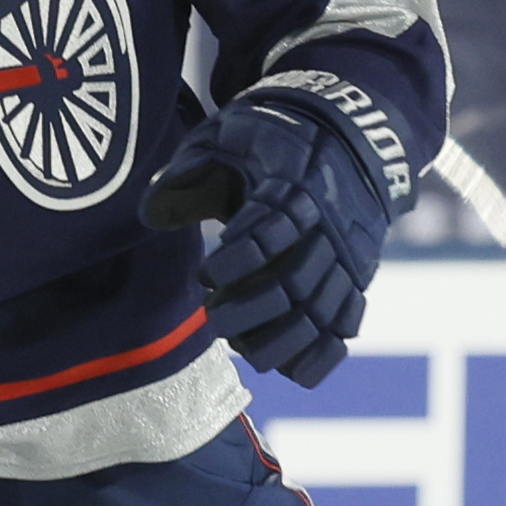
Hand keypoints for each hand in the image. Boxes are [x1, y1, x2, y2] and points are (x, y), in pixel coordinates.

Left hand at [142, 85, 412, 389]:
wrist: (349, 134)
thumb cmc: (273, 139)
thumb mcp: (229, 134)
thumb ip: (189, 171)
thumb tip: (150, 217)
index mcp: (297, 183)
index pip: (272, 229)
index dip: (236, 260)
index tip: (207, 273)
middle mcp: (330, 225)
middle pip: (296, 280)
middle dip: (250, 308)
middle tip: (214, 316)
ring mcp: (348, 257)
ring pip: (322, 311)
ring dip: (279, 339)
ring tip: (241, 346)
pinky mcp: (356, 279)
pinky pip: (347, 326)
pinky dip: (322, 354)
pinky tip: (290, 371)